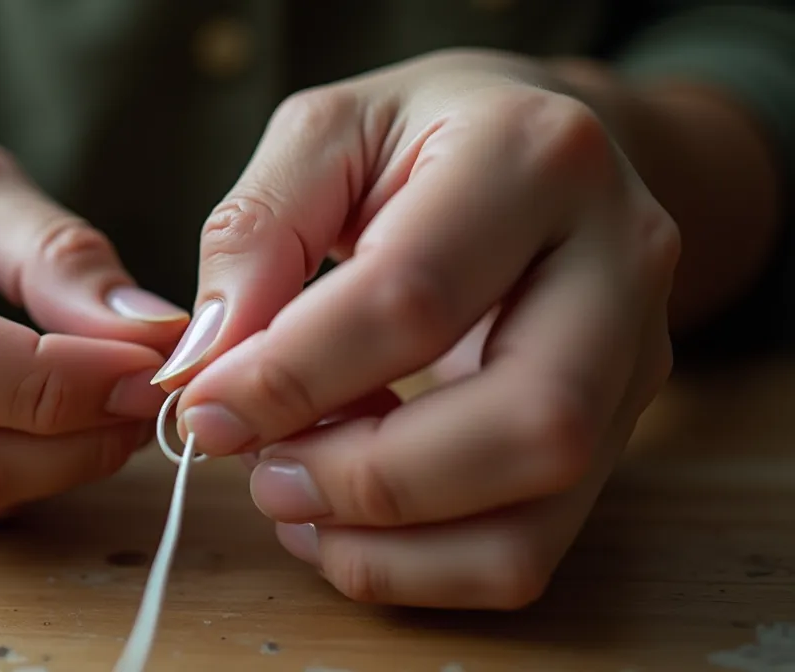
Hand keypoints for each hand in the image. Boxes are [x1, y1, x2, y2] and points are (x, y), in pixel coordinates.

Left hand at [153, 49, 679, 607]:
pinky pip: (527, 550)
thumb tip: (205, 364)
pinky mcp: (615, 434)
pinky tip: (343, 524)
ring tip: (293, 497)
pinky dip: (416, 569)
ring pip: (538, 514)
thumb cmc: (419, 139)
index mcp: (539, 157)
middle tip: (259, 469)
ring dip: (389, 541)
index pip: (413, 297)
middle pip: (528, 423)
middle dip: (365, 476)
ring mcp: (634, 360)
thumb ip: (255, 233)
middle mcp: (620, 263)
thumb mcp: (323, 136)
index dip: (291, 374)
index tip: (202, 406)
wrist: (537, 157)